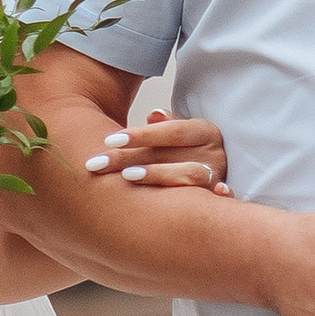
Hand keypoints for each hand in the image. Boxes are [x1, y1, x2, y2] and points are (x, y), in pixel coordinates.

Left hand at [82, 107, 235, 192]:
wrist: (214, 170)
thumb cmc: (185, 152)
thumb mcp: (179, 133)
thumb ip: (164, 125)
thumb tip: (153, 115)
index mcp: (205, 131)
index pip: (170, 131)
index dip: (140, 135)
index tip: (108, 140)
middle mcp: (215, 153)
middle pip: (169, 154)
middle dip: (130, 158)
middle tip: (96, 164)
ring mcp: (218, 177)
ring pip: (189, 176)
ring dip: (156, 175)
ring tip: (126, 177)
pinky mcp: (218, 198)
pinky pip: (213, 200)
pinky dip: (208, 198)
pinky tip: (182, 200)